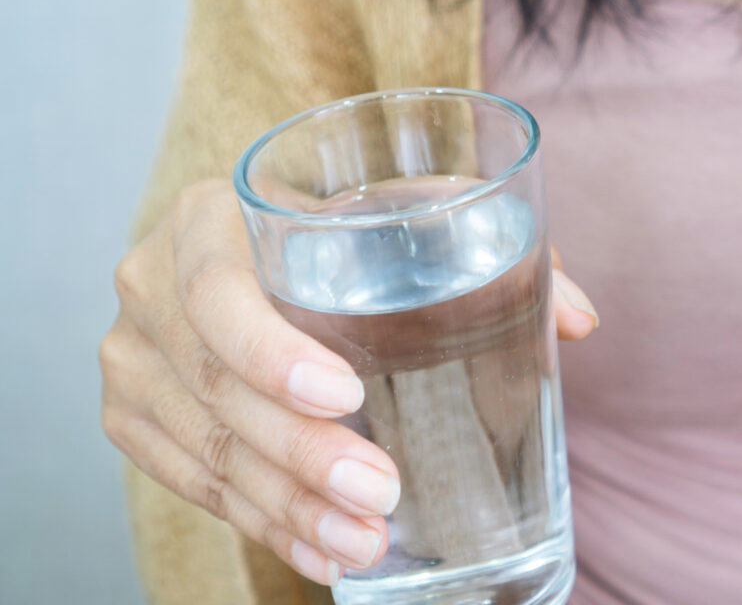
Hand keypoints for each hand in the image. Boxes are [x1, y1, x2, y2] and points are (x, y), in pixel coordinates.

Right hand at [99, 179, 596, 585]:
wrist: (258, 247)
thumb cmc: (349, 228)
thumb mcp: (411, 216)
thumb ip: (496, 247)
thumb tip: (581, 319)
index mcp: (209, 216)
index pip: (217, 289)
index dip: (270, 350)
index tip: (345, 396)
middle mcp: (150, 282)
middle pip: (214, 385)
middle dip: (302, 453)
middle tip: (382, 491)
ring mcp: (133, 356)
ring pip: (207, 448)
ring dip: (289, 506)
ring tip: (365, 541)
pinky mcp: (136, 415)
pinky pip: (193, 482)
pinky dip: (263, 522)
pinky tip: (323, 551)